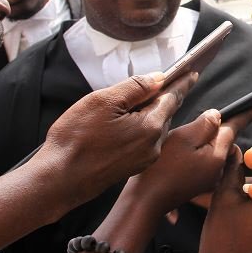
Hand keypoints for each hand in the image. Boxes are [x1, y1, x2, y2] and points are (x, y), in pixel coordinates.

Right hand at [32, 72, 196, 206]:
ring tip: (153, 97)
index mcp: (151, 127)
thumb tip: (158, 78)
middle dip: (169, 95)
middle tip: (177, 79)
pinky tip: (134, 120)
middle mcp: (153, 146)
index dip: (182, 81)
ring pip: (155, 128)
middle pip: (166, 113)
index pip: (172, 97)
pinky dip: (144, 126)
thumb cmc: (76, 140)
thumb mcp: (104, 101)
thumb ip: (135, 87)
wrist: (58, 180)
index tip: (192, 71)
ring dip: (155, 111)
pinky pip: (145, 140)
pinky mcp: (131, 167)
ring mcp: (143, 159)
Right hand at [128, 108, 251, 213]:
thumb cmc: (161, 170)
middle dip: (216, 129)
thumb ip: (204, 124)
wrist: (145, 201)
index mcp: (217, 156)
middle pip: (223, 140)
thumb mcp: (183, 138)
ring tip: (183, 140)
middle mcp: (218, 169)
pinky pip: (203, 161)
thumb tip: (217, 115)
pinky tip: (178, 155)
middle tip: (198, 123)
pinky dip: (196, 154)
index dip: (244, 115)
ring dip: (204, 142)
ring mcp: (209, 179)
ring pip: (212, 151)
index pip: (234, 129)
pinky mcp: (198, 184)